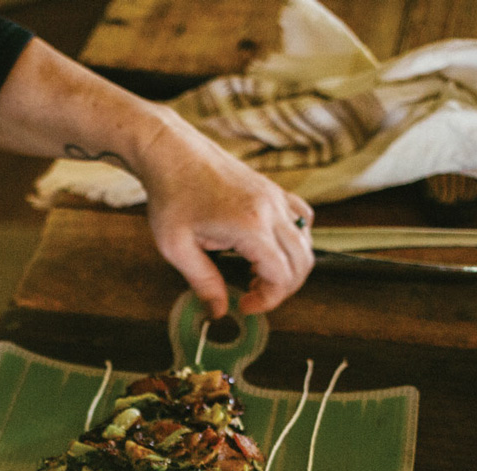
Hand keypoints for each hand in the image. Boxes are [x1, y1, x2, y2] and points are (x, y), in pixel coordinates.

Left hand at [135, 107, 314, 317]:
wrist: (172, 154)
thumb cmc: (171, 196)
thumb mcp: (177, 247)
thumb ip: (203, 282)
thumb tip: (219, 311)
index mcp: (249, 225)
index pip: (282, 275)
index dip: (269, 299)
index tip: (245, 305)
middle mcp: (270, 209)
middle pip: (302, 261)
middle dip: (282, 288)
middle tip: (253, 294)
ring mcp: (275, 197)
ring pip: (306, 241)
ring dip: (290, 265)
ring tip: (257, 273)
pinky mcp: (273, 190)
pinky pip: (302, 218)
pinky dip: (294, 239)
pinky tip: (268, 247)